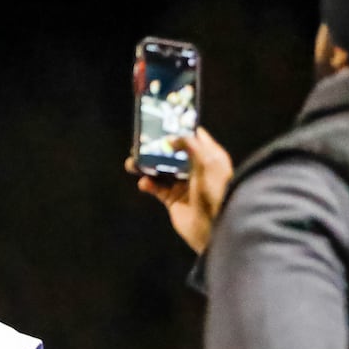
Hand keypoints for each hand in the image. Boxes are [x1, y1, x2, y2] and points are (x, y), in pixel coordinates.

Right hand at [131, 126, 232, 253]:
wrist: (214, 227)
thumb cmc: (215, 191)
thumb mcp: (207, 162)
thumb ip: (190, 145)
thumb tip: (172, 138)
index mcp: (209, 157)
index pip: (194, 137)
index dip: (179, 129)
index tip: (162, 121)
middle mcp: (196, 169)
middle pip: (173, 153)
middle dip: (157, 147)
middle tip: (141, 143)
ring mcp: (184, 184)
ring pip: (161, 170)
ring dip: (147, 165)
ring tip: (133, 162)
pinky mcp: (173, 200)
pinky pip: (157, 188)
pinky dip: (148, 184)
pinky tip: (144, 183)